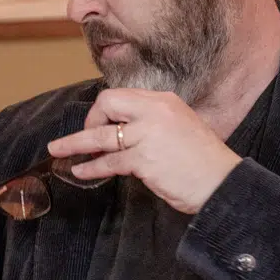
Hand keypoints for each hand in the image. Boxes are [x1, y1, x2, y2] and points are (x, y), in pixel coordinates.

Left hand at [45, 89, 241, 214]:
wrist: (223, 183)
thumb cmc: (203, 161)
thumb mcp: (180, 128)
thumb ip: (153, 125)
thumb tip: (122, 134)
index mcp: (165, 101)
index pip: (122, 95)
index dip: (104, 110)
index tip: (100, 125)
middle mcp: (155, 111)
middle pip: (107, 104)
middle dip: (89, 119)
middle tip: (83, 137)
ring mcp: (149, 135)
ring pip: (101, 135)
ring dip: (75, 143)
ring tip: (57, 150)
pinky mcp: (144, 160)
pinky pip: (108, 161)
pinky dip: (91, 166)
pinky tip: (80, 170)